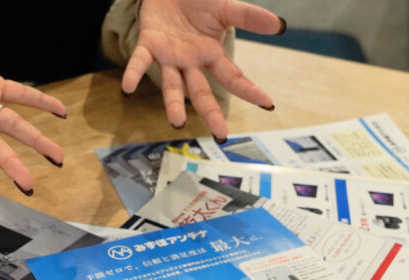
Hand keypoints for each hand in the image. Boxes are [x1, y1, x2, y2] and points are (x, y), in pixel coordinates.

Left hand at [122, 0, 283, 140]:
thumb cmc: (197, 2)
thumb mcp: (225, 8)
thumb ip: (249, 16)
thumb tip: (280, 26)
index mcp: (210, 55)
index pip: (233, 78)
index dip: (250, 90)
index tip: (268, 104)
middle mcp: (190, 63)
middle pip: (202, 93)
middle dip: (211, 114)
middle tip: (221, 136)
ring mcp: (168, 57)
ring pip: (171, 86)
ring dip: (173, 104)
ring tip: (177, 122)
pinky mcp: (148, 44)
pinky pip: (139, 61)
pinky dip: (133, 74)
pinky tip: (127, 89)